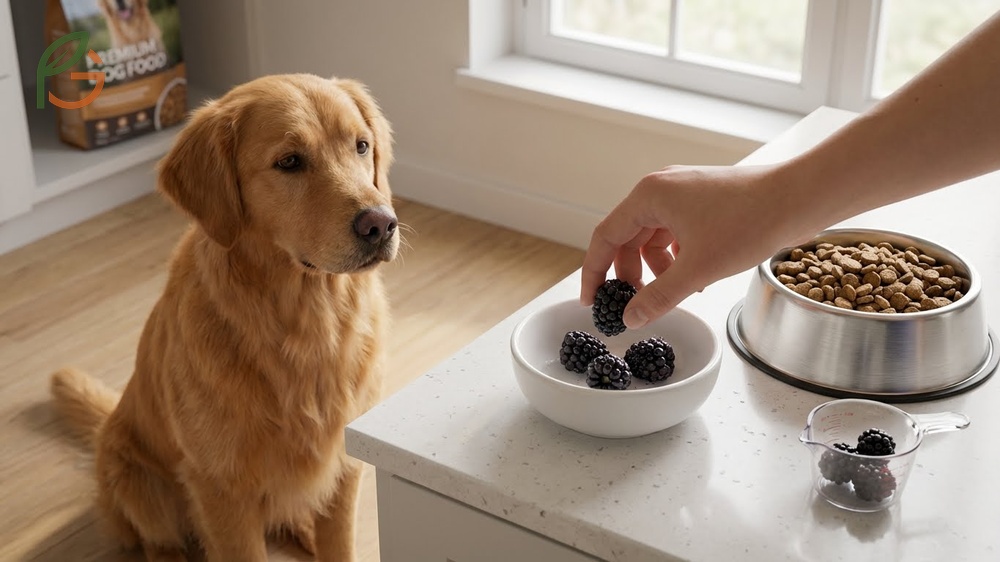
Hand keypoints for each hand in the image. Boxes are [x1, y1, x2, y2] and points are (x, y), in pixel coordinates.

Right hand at [581, 163, 803, 328]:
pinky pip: (676, 233)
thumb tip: (630, 318)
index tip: (592, 301)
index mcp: (649, 195)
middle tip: (635, 305)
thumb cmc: (750, 222)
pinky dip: (679, 257)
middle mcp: (662, 188)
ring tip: (677, 292)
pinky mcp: (704, 200)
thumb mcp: (697, 268)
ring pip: (654, 237)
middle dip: (630, 274)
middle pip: (628, 238)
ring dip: (659, 268)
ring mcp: (684, 192)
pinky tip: (697, 277)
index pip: (605, 236)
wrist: (800, 197)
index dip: (594, 272)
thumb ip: (659, 296)